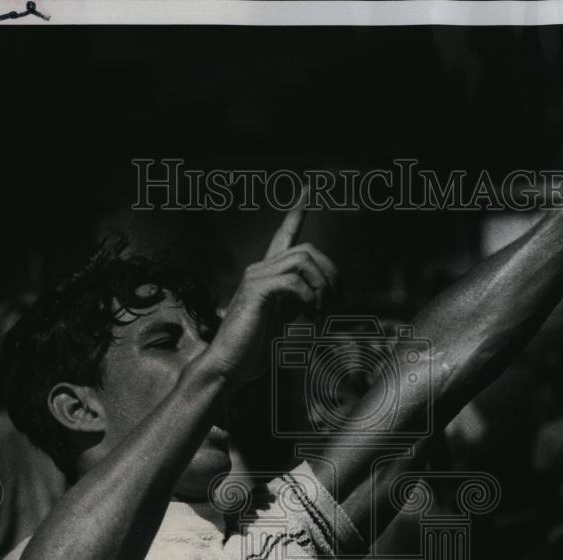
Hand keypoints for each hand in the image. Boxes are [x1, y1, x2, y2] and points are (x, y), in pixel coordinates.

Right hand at [204, 190, 338, 385]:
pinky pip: (293, 281)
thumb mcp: (282, 321)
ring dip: (322, 285)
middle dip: (330, 273)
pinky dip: (310, 297)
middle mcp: (259, 269)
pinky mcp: (256, 291)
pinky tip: (310, 315)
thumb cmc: (252, 349)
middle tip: (334, 303)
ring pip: (303, 259)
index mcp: (267, 275)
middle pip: (307, 249)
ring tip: (320, 312)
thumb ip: (297, 303)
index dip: (296, 212)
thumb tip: (321, 297)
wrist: (228, 366)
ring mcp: (255, 278)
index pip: (283, 235)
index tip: (307, 189)